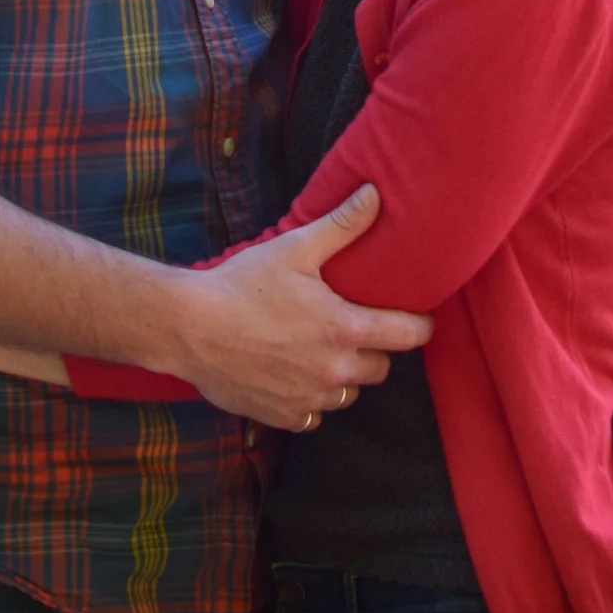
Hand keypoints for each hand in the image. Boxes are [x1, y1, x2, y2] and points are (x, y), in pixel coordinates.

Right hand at [165, 186, 432, 430]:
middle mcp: (332, 371)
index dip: (420, 327)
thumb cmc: (243, 285)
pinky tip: (295, 374)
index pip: (406, 337)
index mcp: (342, 329)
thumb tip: (375, 195)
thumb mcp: (295, 248)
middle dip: (374, 349)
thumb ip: (342, 225)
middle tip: (355, 326)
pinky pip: (315, 414)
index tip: (422, 321)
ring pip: (348, 394)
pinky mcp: (284, 417)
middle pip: (379, 369)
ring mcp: (309, 398)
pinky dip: (312, 398)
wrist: (190, 329)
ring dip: (343, 374)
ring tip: (322, 349)